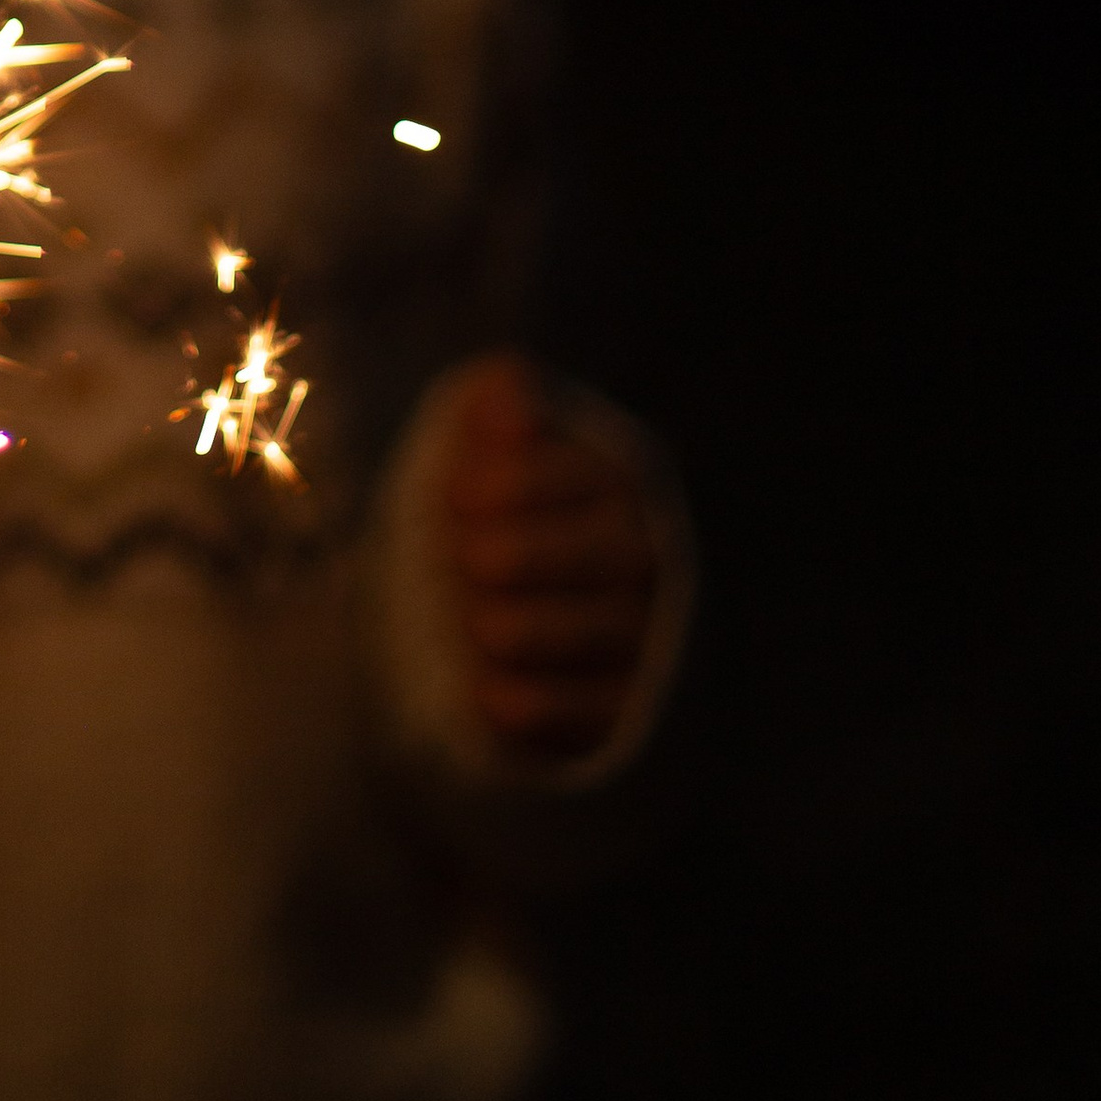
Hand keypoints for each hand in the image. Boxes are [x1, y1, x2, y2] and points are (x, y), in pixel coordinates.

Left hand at [438, 355, 662, 766]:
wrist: (468, 632)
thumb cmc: (479, 522)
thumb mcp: (481, 458)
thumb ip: (493, 411)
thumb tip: (502, 386)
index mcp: (613, 487)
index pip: (595, 477)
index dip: (530, 482)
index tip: (459, 492)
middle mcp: (642, 560)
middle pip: (616, 557)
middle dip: (539, 555)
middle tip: (470, 557)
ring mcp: (641, 639)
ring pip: (614, 635)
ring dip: (545, 630)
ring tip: (482, 626)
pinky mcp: (621, 713)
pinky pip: (602, 713)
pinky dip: (549, 708)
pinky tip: (492, 698)